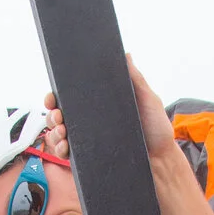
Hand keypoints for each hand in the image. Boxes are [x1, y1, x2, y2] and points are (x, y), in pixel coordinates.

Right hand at [44, 59, 173, 163]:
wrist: (161, 161)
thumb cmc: (157, 130)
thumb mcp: (148, 99)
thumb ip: (136, 78)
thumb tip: (126, 54)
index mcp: (100, 105)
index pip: (72, 98)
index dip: (57, 96)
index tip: (53, 97)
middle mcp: (91, 122)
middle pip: (60, 116)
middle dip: (52, 115)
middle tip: (58, 116)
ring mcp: (89, 141)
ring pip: (59, 135)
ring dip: (53, 132)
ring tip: (62, 131)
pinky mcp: (90, 157)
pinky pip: (68, 154)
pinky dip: (61, 150)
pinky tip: (65, 147)